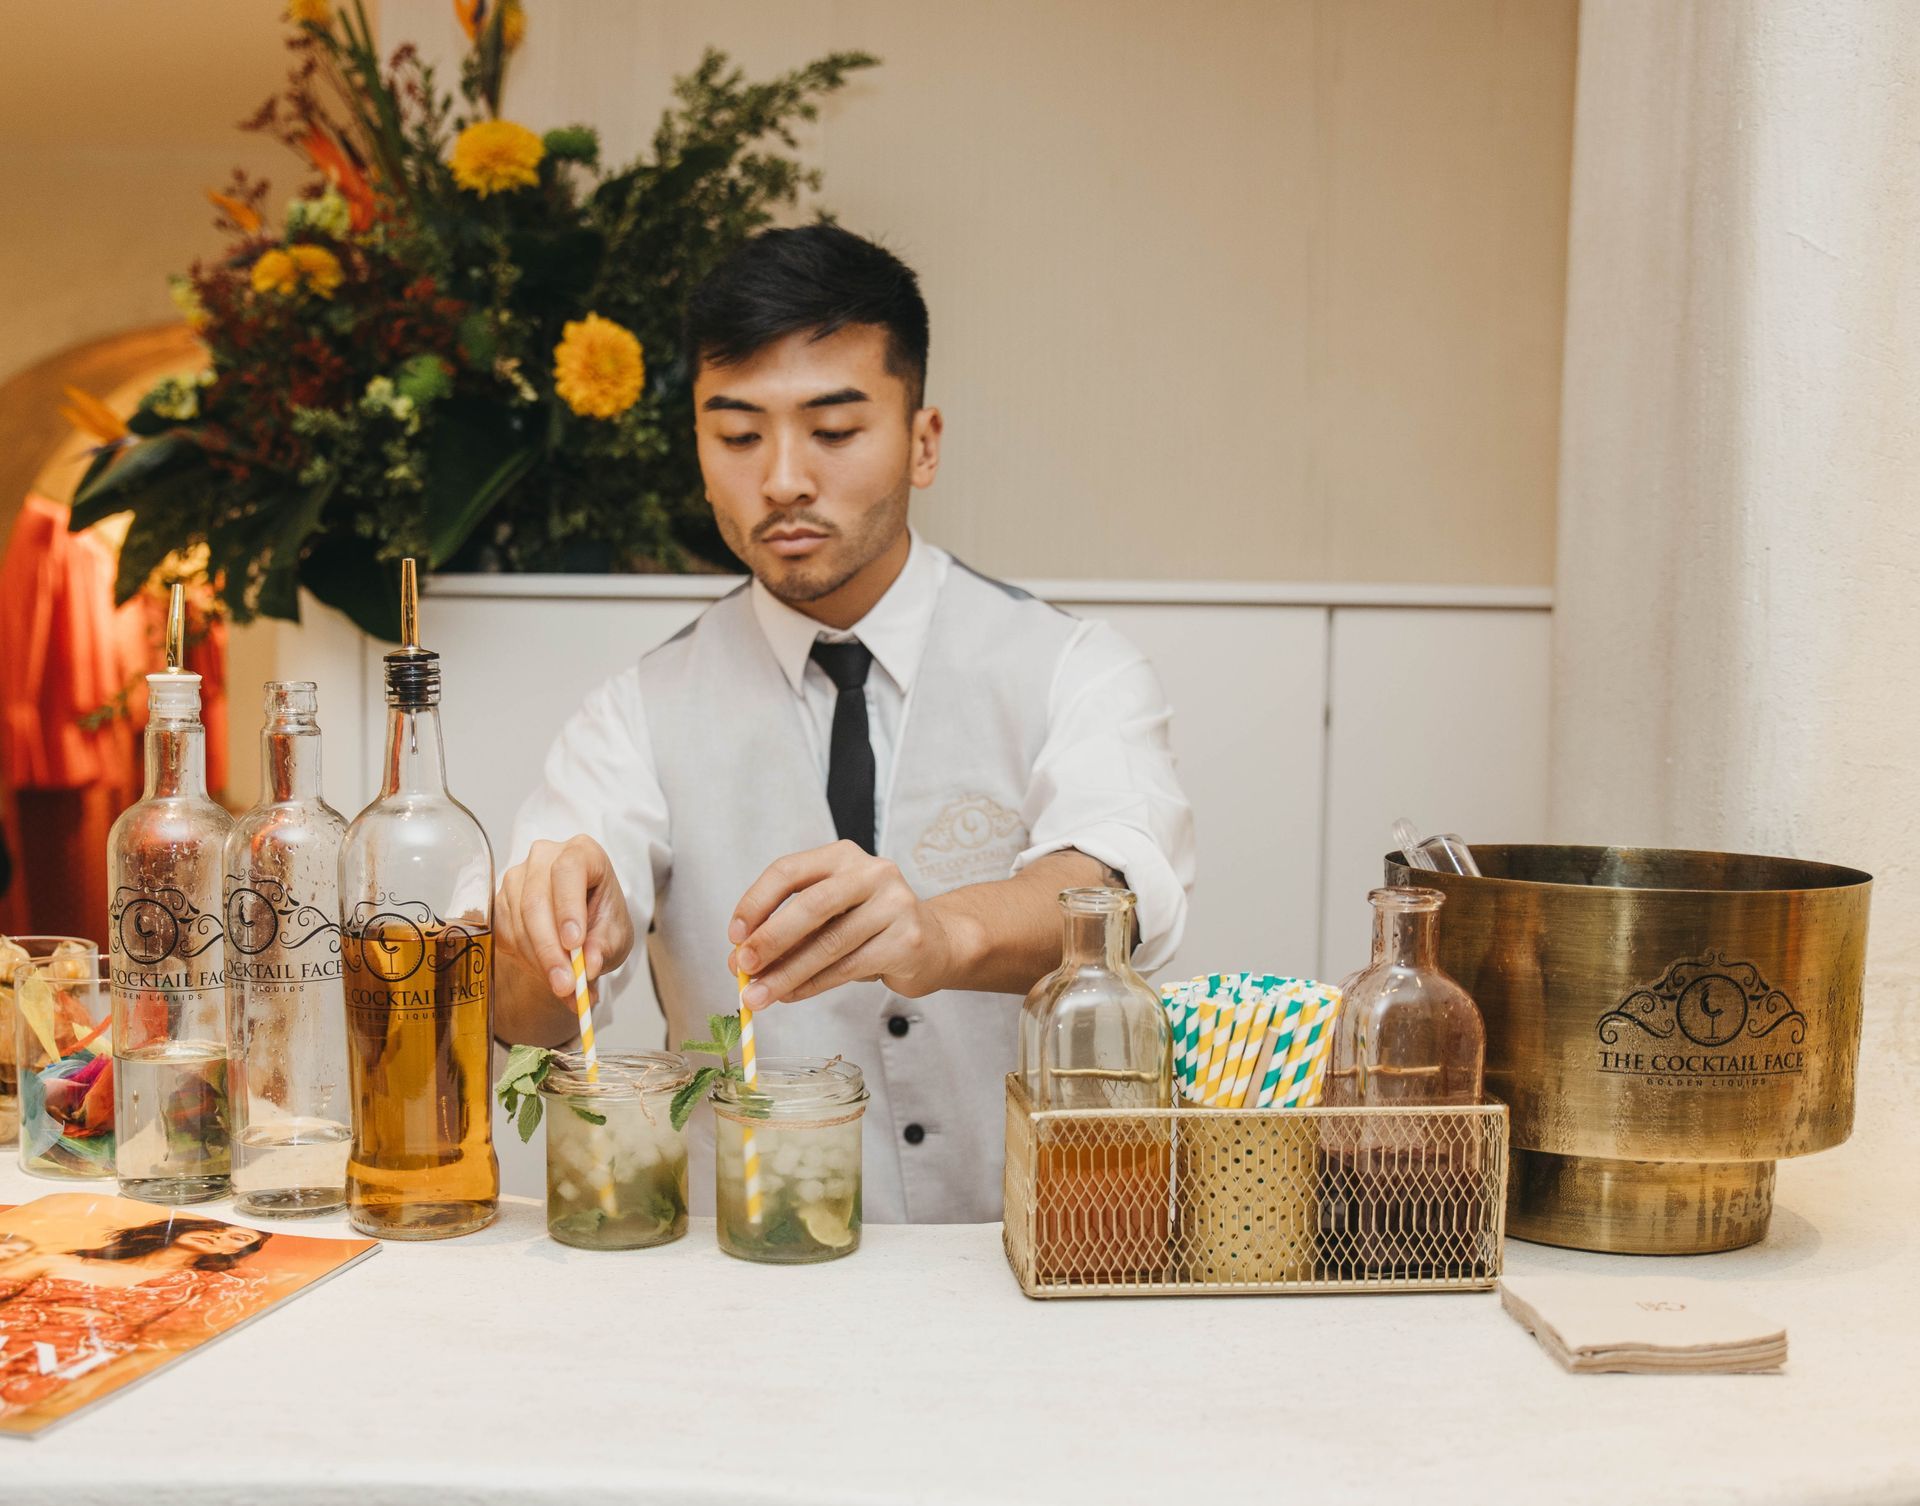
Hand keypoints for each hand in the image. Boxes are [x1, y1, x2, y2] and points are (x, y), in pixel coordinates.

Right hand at [496, 836, 633, 999]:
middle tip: (565, 984)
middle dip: (550, 949)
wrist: (580, 928)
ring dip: (540, 961)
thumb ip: (604, 948)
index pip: (569, 869)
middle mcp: (545, 857)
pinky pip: (505, 935)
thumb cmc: (601, 920)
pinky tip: (546, 973)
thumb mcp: (615, 936)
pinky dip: (526, 961)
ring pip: (519, 922)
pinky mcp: (499, 902)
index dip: (569, 906)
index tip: (575, 943)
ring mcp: (517, 877)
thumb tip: (587, 966)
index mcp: (583, 852)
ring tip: (564, 987)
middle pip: (537, 900)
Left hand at [727, 840, 958, 1006]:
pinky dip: (813, 985)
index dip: (756, 903)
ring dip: (787, 974)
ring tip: (759, 995)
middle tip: (742, 967)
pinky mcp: (907, 940)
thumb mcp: (827, 917)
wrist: (934, 943)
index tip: (734, 935)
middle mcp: (872, 873)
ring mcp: (895, 905)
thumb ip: (786, 932)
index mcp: (842, 857)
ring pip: (829, 944)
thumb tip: (738, 962)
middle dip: (770, 939)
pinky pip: (848, 968)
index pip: (789, 871)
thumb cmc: (870, 927)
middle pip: (811, 905)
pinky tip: (791, 995)